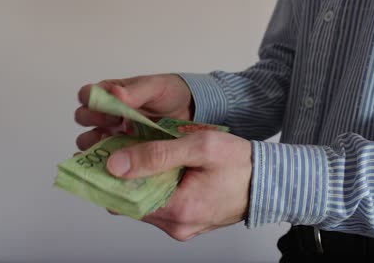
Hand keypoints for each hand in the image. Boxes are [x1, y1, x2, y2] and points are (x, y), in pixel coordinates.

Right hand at [75, 74, 192, 150]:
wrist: (194, 113)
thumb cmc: (173, 94)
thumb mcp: (156, 87)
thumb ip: (136, 90)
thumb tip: (114, 93)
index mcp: (113, 95)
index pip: (89, 95)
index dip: (89, 100)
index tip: (97, 104)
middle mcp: (110, 115)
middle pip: (85, 118)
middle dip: (91, 121)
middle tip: (108, 124)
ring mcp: (117, 135)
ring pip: (93, 140)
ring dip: (95, 144)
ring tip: (107, 145)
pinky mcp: (128, 153)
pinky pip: (110, 158)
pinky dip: (107, 161)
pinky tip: (112, 164)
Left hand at [106, 131, 251, 240]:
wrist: (268, 181)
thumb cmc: (241, 163)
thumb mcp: (200, 147)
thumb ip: (157, 154)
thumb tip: (117, 164)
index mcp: (180, 210)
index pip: (125, 199)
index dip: (110, 177)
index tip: (104, 155)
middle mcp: (177, 226)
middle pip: (132, 204)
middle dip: (124, 178)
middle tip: (125, 149)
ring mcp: (182, 227)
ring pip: (144, 205)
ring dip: (140, 181)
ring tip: (144, 155)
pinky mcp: (186, 222)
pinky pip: (159, 206)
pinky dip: (154, 188)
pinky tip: (160, 168)